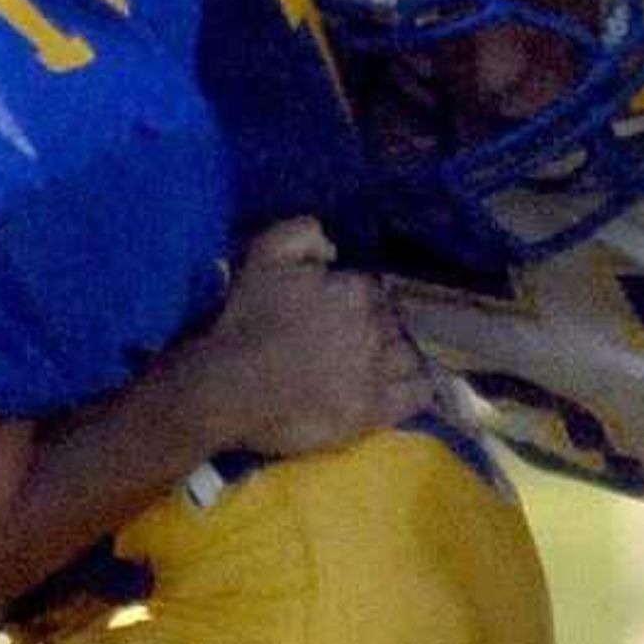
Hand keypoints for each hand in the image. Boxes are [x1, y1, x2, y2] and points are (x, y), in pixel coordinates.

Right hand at [190, 219, 423, 459]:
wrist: (225, 386)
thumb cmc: (242, 321)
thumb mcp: (264, 255)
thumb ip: (304, 233)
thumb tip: (334, 247)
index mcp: (354, 289)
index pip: (373, 289)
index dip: (357, 301)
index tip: (339, 312)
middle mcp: (374, 327)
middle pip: (392, 322)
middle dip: (377, 328)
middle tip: (351, 343)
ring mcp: (377, 371)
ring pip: (409, 355)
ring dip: (396, 357)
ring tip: (376, 366)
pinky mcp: (374, 410)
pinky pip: (418, 394)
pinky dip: (417, 389)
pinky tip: (404, 389)